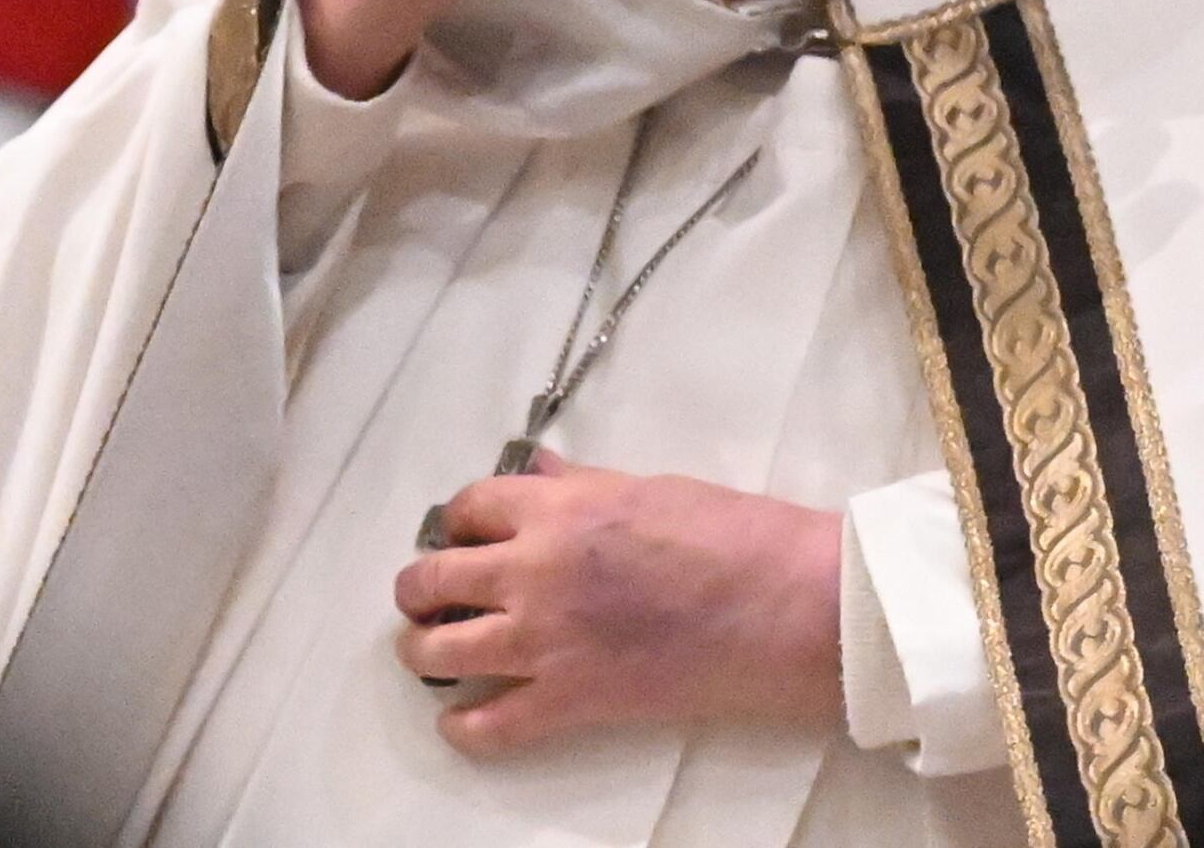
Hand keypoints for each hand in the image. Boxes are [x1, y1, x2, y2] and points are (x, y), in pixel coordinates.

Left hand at [391, 452, 845, 756]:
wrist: (783, 607)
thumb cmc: (731, 534)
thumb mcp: (647, 486)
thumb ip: (578, 487)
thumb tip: (535, 475)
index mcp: (557, 510)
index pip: (468, 507)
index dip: (459, 520)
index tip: (464, 533)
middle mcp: (533, 573)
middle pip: (433, 580)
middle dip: (420, 586)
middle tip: (428, 593)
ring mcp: (544, 643)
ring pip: (438, 652)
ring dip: (422, 648)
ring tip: (430, 648)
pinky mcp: (569, 703)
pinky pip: (486, 728)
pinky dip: (463, 727)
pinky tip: (462, 718)